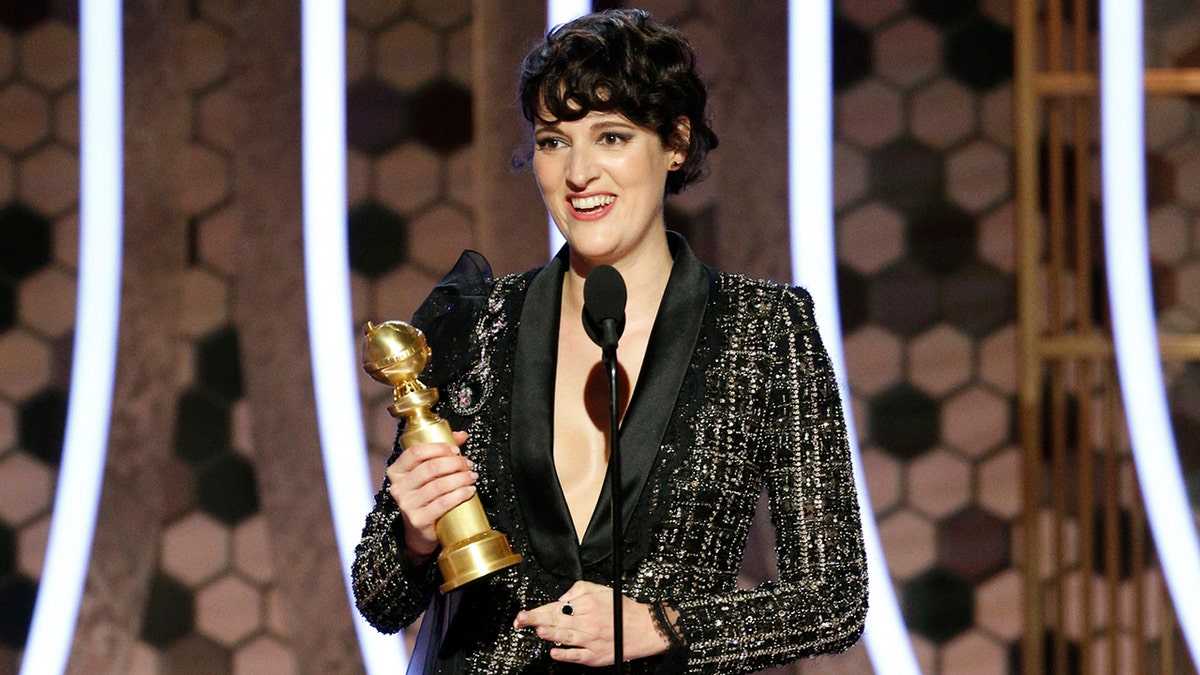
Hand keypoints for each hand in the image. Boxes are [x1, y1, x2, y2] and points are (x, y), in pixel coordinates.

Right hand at [386, 430, 475, 561]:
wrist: (419, 531)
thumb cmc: (425, 496)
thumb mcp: (428, 473)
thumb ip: (442, 452)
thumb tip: (461, 435)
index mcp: (397, 471)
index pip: (415, 453)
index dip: (438, 448)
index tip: (455, 450)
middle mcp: (398, 487)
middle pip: (430, 468)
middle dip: (454, 463)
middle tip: (469, 464)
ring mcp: (407, 505)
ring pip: (439, 485)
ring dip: (460, 478)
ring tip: (472, 476)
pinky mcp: (418, 520)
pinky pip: (443, 503)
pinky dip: (460, 495)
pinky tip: (470, 490)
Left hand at [512, 580, 668, 665]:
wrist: (645, 629)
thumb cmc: (622, 610)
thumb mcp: (601, 590)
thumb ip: (579, 589)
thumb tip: (561, 598)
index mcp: (588, 605)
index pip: (557, 607)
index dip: (538, 610)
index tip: (524, 613)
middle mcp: (588, 622)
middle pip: (557, 620)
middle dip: (535, 620)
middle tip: (520, 621)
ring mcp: (591, 641)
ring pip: (565, 637)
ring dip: (548, 634)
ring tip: (536, 630)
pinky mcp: (595, 657)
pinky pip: (576, 656)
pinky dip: (564, 654)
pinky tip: (553, 652)